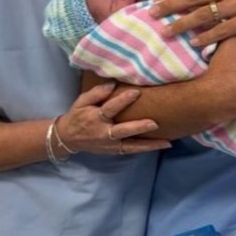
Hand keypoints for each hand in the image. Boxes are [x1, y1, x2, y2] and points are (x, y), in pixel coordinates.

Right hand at [56, 84, 170, 155]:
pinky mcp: (114, 151)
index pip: (110, 109)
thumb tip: (112, 84)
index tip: (137, 92)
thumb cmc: (78, 116)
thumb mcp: (82, 101)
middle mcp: (104, 133)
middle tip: (154, 123)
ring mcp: (110, 144)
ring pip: (131, 146)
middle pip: (123, 131)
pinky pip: (132, 150)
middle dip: (139, 127)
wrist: (68, 138)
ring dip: (149, 145)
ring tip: (166, 143)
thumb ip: (96, 93)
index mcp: (95, 118)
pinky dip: (145, 148)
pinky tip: (161, 145)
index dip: (123, 100)